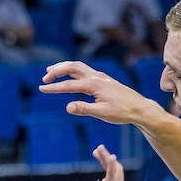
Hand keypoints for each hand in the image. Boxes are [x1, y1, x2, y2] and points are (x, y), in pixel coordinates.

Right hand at [41, 59, 162, 124]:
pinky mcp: (103, 79)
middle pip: (72, 67)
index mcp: (95, 85)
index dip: (54, 88)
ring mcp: (101, 77)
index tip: (41, 89)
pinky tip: (69, 76)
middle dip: (57, 70)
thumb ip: (85, 109)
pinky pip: (84, 70)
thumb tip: (67, 106)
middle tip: (45, 79)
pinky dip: (72, 70)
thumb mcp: (103, 113)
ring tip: (50, 72)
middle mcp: (97, 77)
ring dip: (63, 68)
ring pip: (78, 66)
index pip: (69, 85)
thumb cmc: (123, 112)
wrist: (140, 108)